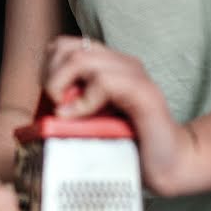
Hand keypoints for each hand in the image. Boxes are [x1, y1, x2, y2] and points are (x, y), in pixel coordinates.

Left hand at [42, 35, 198, 196]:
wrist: (170, 165)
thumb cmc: (130, 147)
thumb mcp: (92, 124)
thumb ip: (72, 108)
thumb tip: (40, 108)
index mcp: (109, 67)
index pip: (64, 45)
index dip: (48, 67)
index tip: (48, 97)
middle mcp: (122, 65)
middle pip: (69, 47)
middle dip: (50, 75)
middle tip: (54, 104)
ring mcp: (134, 77)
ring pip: (83, 59)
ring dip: (62, 85)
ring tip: (63, 112)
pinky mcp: (143, 95)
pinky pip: (105, 82)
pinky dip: (83, 101)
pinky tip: (77, 118)